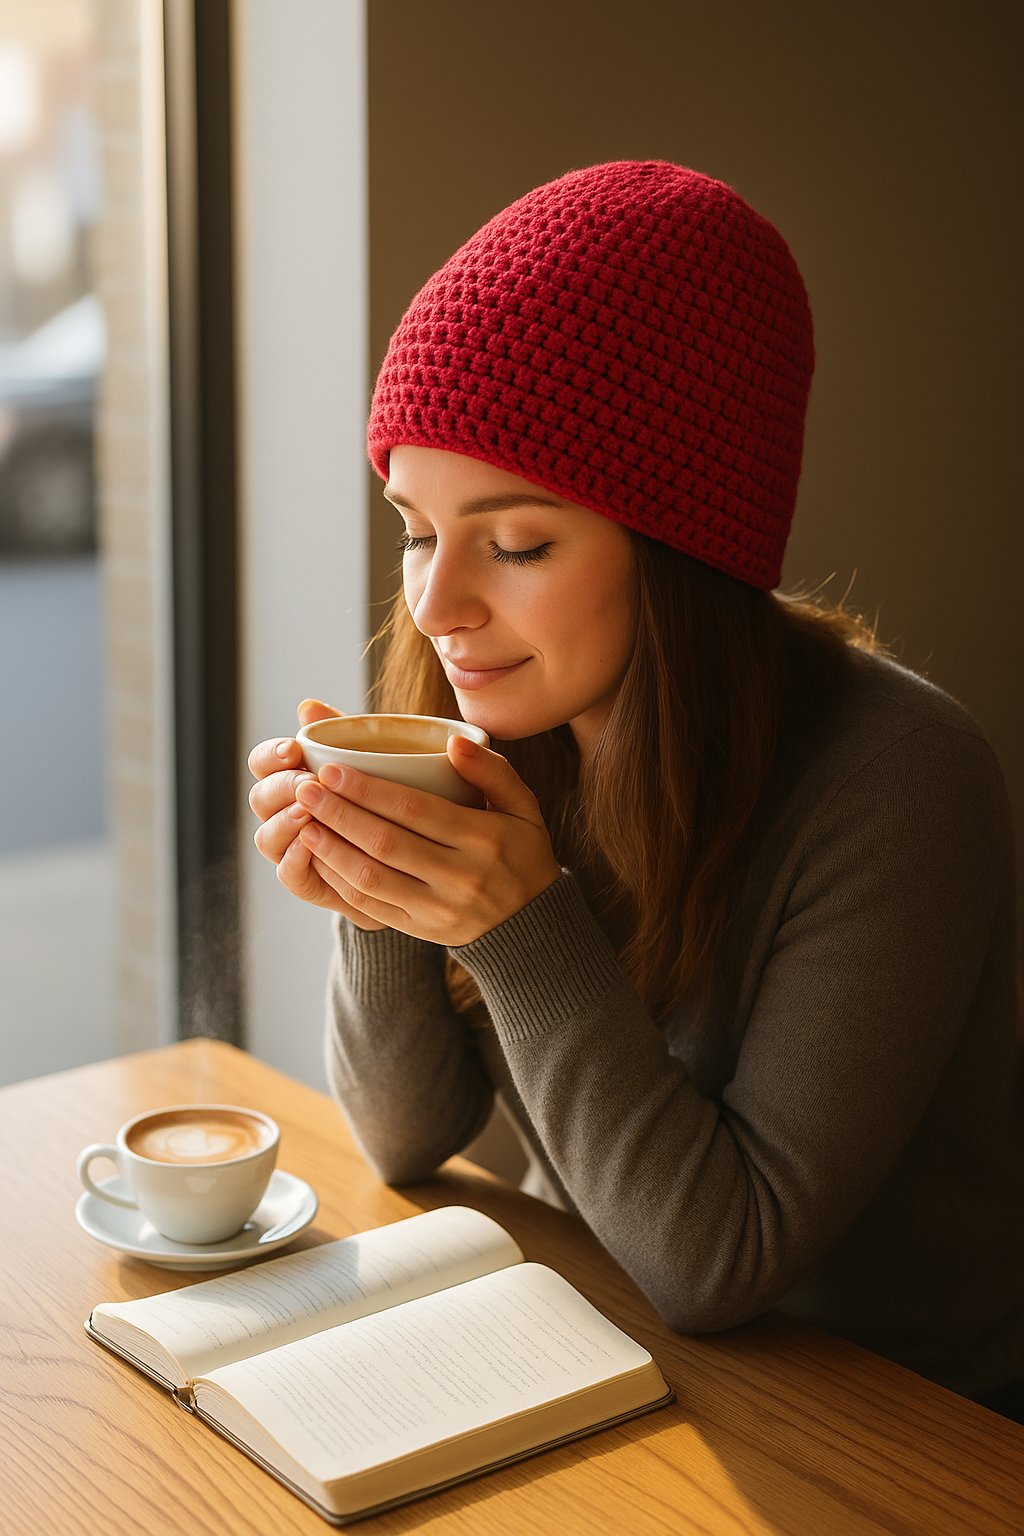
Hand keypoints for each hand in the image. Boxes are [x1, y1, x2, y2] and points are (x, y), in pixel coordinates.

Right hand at [247, 700, 386, 929]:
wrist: (427, 849)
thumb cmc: (399, 795)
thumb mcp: (382, 759)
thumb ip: (345, 734)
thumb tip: (308, 706)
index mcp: (295, 778)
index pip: (263, 762)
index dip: (270, 756)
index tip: (294, 749)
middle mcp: (287, 813)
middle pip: (260, 799)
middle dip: (280, 787)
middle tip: (306, 783)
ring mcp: (295, 850)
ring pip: (267, 838)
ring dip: (283, 823)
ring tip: (305, 812)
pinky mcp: (313, 883)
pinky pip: (289, 876)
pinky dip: (294, 861)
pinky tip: (309, 845)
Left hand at [292, 735, 561, 945]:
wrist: (532, 926)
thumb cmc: (522, 852)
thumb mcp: (523, 807)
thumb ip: (492, 770)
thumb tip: (452, 741)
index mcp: (484, 839)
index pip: (415, 810)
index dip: (369, 790)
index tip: (332, 769)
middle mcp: (461, 876)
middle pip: (386, 842)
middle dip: (339, 814)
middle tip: (306, 789)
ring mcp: (438, 908)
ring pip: (372, 878)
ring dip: (332, 849)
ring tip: (304, 822)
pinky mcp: (420, 929)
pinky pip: (371, 906)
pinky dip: (340, 881)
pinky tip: (320, 858)